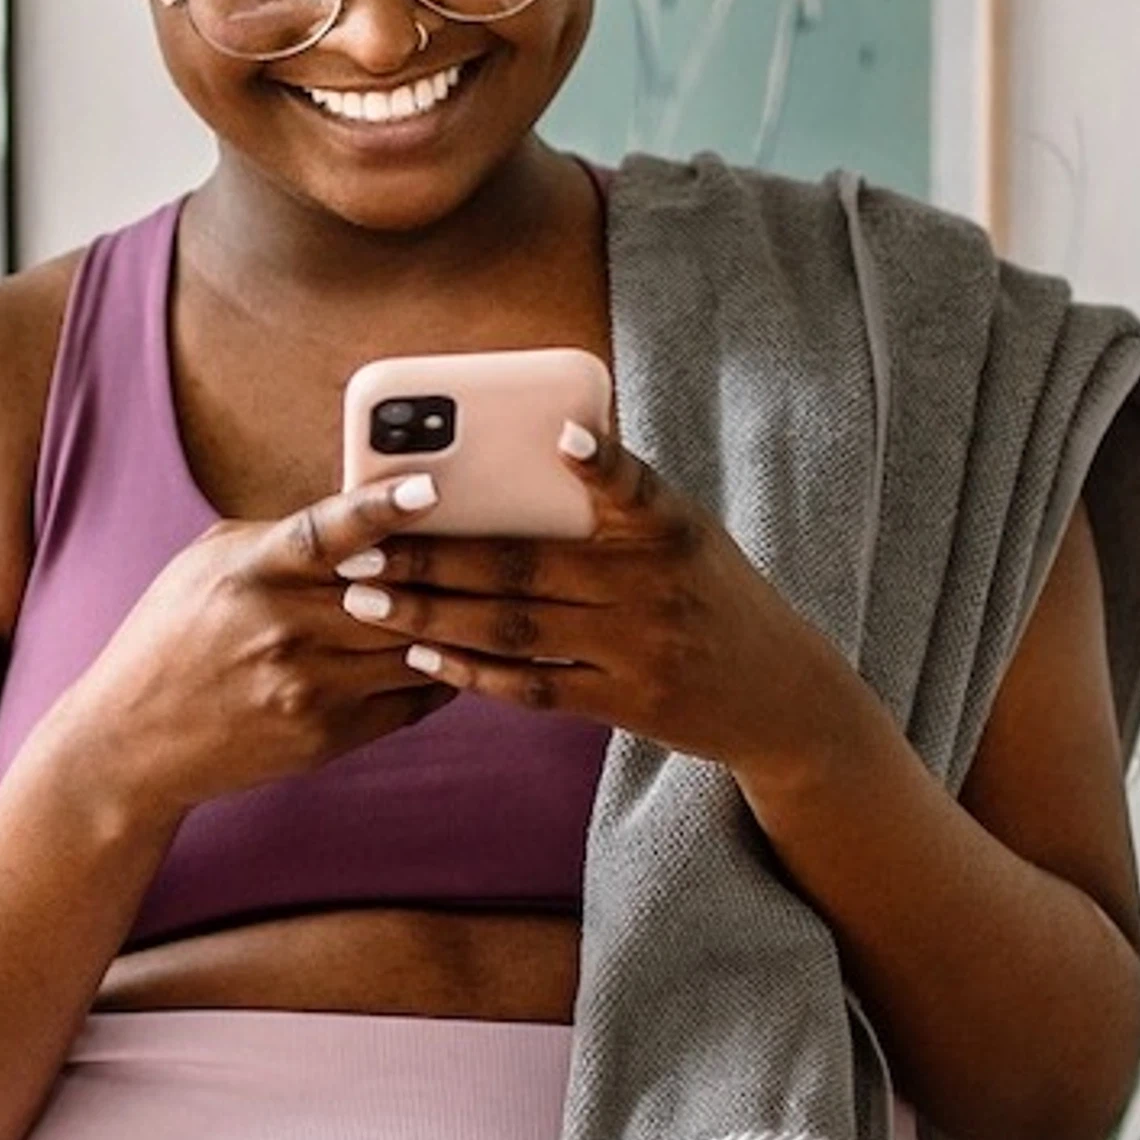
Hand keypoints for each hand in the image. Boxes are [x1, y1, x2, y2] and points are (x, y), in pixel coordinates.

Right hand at [34, 471, 456, 819]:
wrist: (132, 742)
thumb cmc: (173, 637)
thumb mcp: (210, 565)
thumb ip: (286, 540)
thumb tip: (368, 518)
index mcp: (252, 573)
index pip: (323, 533)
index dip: (380, 508)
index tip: (431, 488)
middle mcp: (283, 630)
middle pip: (395, 594)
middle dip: (452, 570)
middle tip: (504, 541)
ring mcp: (308, 688)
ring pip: (416, 649)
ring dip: (456, 624)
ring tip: (493, 595)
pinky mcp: (326, 735)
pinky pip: (410, 699)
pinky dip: (441, 673)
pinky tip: (455, 652)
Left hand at [333, 425, 876, 789]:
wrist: (780, 694)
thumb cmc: (714, 592)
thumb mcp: (688, 533)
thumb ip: (622, 499)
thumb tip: (542, 440)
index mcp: (668, 530)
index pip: (635, 487)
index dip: (601, 463)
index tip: (561, 436)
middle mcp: (652, 587)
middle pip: (525, 567)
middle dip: (432, 556)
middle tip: (358, 547)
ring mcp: (638, 649)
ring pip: (515, 630)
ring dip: (431, 616)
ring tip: (364, 601)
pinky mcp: (626, 703)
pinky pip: (535, 689)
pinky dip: (475, 674)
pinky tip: (422, 657)